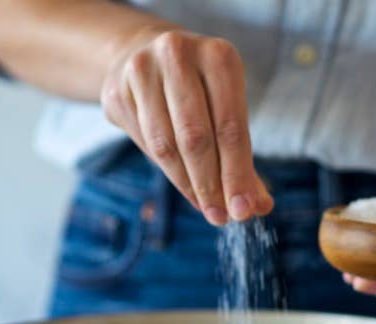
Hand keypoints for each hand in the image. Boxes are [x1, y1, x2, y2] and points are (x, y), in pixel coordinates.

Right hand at [100, 29, 272, 224]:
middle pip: (196, 138)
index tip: (243, 210)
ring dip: (187, 184)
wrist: (148, 56)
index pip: (230, 128)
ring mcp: (141, 71)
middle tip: (220, 217)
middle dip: (210, 185)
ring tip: (204, 206)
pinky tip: (182, 181)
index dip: (237, 175)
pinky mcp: (117, 91)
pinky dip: (166, 170)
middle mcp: (178, 55)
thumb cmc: (201, 92)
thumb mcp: (229, 112)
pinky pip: (144, 144)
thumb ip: (244, 159)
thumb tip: (258, 206)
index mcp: (218, 56)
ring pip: (165, 145)